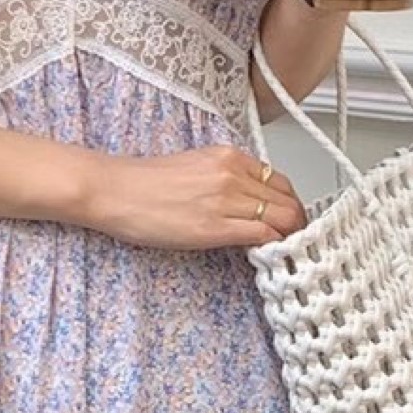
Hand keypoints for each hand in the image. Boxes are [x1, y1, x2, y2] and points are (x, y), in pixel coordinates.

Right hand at [82, 146, 306, 251]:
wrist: (114, 191)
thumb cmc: (145, 184)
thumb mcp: (196, 168)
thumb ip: (228, 181)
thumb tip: (250, 205)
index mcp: (229, 156)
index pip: (280, 181)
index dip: (292, 205)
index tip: (290, 221)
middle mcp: (233, 173)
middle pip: (289, 201)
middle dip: (298, 224)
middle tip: (296, 242)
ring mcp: (226, 199)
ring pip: (283, 219)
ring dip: (290, 238)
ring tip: (284, 253)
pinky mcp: (215, 227)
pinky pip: (262, 236)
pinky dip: (272, 247)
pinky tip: (268, 256)